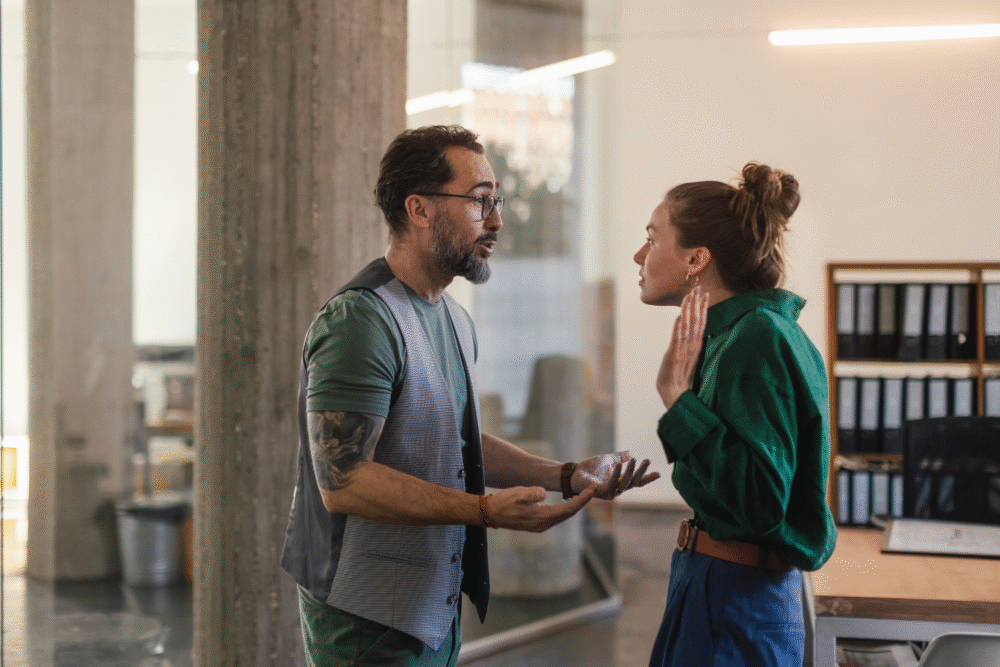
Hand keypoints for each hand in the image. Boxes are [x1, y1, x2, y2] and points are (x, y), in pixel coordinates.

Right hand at [486, 485, 595, 532]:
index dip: (582, 500)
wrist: (491, 513)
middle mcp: (543, 524)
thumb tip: (543, 493)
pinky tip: (569, 503)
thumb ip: (531, 493)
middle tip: (592, 490)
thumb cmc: (504, 502)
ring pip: (563, 516)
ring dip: (575, 506)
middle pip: (568, 514)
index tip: (592, 490)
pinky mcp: (536, 523)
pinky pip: (557, 517)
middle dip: (582, 502)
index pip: (568, 510)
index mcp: (542, 517)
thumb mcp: (518, 494)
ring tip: (584, 495)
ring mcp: (540, 525)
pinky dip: (566, 509)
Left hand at [572, 452, 660, 498]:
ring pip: (625, 483)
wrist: (574, 473)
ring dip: (630, 471)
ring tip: (634, 460)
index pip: (637, 481)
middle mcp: (617, 489)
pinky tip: (620, 464)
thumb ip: (618, 457)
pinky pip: (611, 483)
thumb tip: (630, 453)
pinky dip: (616, 474)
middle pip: (634, 482)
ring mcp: (610, 491)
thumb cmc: (590, 468)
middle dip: (641, 471)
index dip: (647, 477)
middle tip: (647, 460)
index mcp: (620, 481)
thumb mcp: (607, 460)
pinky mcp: (601, 491)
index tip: (659, 473)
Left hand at [657, 285, 707, 410]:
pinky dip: (678, 328)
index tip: (704, 295)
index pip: (701, 324)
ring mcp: (683, 351)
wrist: (675, 394)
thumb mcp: (690, 358)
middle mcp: (692, 346)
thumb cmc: (682, 378)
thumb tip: (696, 333)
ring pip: (687, 327)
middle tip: (698, 288)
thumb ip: (693, 346)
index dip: (702, 309)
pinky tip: (678, 317)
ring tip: (689, 297)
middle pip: (696, 322)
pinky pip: (677, 339)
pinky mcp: (674, 356)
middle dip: (696, 304)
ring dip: (688, 311)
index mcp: (697, 346)